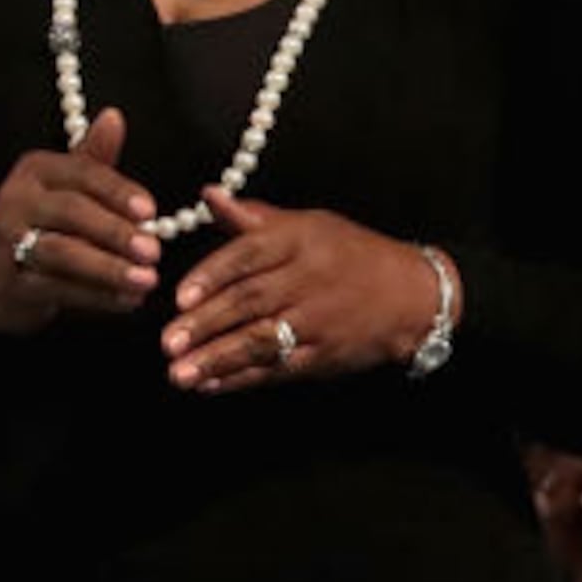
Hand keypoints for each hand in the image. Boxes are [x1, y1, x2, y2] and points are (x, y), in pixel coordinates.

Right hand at [0, 109, 158, 335]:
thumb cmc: (43, 220)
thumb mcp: (66, 185)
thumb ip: (94, 157)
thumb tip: (115, 117)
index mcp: (35, 170)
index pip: (82, 174)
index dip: (118, 192)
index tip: (151, 210)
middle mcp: (15, 200)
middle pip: (70, 212)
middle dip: (115, 232)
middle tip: (154, 250)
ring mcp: (8, 242)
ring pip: (61, 253)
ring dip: (107, 268)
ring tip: (146, 280)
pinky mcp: (10, 282)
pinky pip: (57, 288)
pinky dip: (95, 297)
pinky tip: (127, 301)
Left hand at [159, 189, 444, 391]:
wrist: (414, 293)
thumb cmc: (349, 253)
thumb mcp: (307, 224)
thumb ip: (253, 217)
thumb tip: (208, 196)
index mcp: (298, 241)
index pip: (248, 255)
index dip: (211, 276)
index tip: (179, 296)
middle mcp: (307, 280)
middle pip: (249, 302)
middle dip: (205, 324)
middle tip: (166, 341)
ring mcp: (317, 321)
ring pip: (261, 340)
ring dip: (216, 359)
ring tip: (178, 373)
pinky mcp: (324, 355)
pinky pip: (278, 369)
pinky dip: (242, 379)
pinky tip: (209, 385)